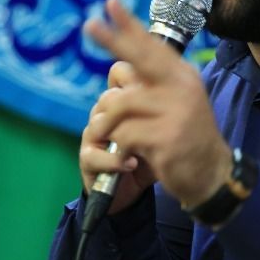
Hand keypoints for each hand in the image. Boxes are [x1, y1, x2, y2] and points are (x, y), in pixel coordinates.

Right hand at [80, 61, 158, 213]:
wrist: (152, 186)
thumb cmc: (161, 151)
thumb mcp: (169, 124)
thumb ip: (165, 100)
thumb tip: (171, 76)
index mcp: (125, 98)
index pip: (120, 72)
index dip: (132, 78)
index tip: (151, 90)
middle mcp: (107, 111)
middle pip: (110, 96)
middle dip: (130, 112)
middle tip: (151, 125)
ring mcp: (95, 134)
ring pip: (99, 121)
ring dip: (123, 137)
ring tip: (142, 150)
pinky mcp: (88, 158)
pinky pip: (93, 153)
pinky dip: (113, 160)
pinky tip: (130, 165)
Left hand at [83, 0, 232, 205]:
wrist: (211, 175)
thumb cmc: (185, 138)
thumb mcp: (175, 104)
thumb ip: (153, 86)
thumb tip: (120, 67)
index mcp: (182, 77)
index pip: (152, 46)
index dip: (130, 25)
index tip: (111, 3)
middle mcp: (181, 88)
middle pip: (138, 58)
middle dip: (111, 41)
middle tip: (88, 24)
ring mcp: (175, 112)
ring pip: (120, 104)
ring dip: (107, 123)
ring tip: (109, 137)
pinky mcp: (166, 137)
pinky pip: (124, 133)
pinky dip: (119, 146)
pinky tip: (129, 156)